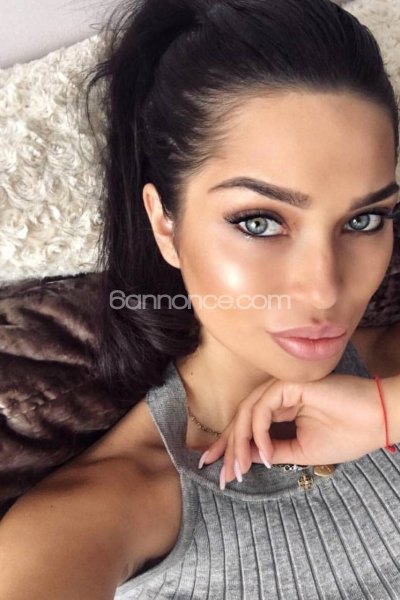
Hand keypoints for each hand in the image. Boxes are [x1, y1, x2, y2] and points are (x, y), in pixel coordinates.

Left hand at [198, 374, 384, 484]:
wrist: (376, 421)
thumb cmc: (346, 435)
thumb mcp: (301, 451)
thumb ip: (272, 449)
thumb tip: (246, 457)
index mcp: (280, 410)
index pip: (247, 426)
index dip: (230, 447)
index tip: (219, 472)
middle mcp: (277, 397)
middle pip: (241, 419)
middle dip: (228, 448)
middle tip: (224, 475)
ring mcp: (282, 388)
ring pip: (247, 412)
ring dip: (240, 442)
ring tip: (241, 469)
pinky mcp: (289, 385)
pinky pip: (262, 407)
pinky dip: (259, 432)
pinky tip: (264, 454)